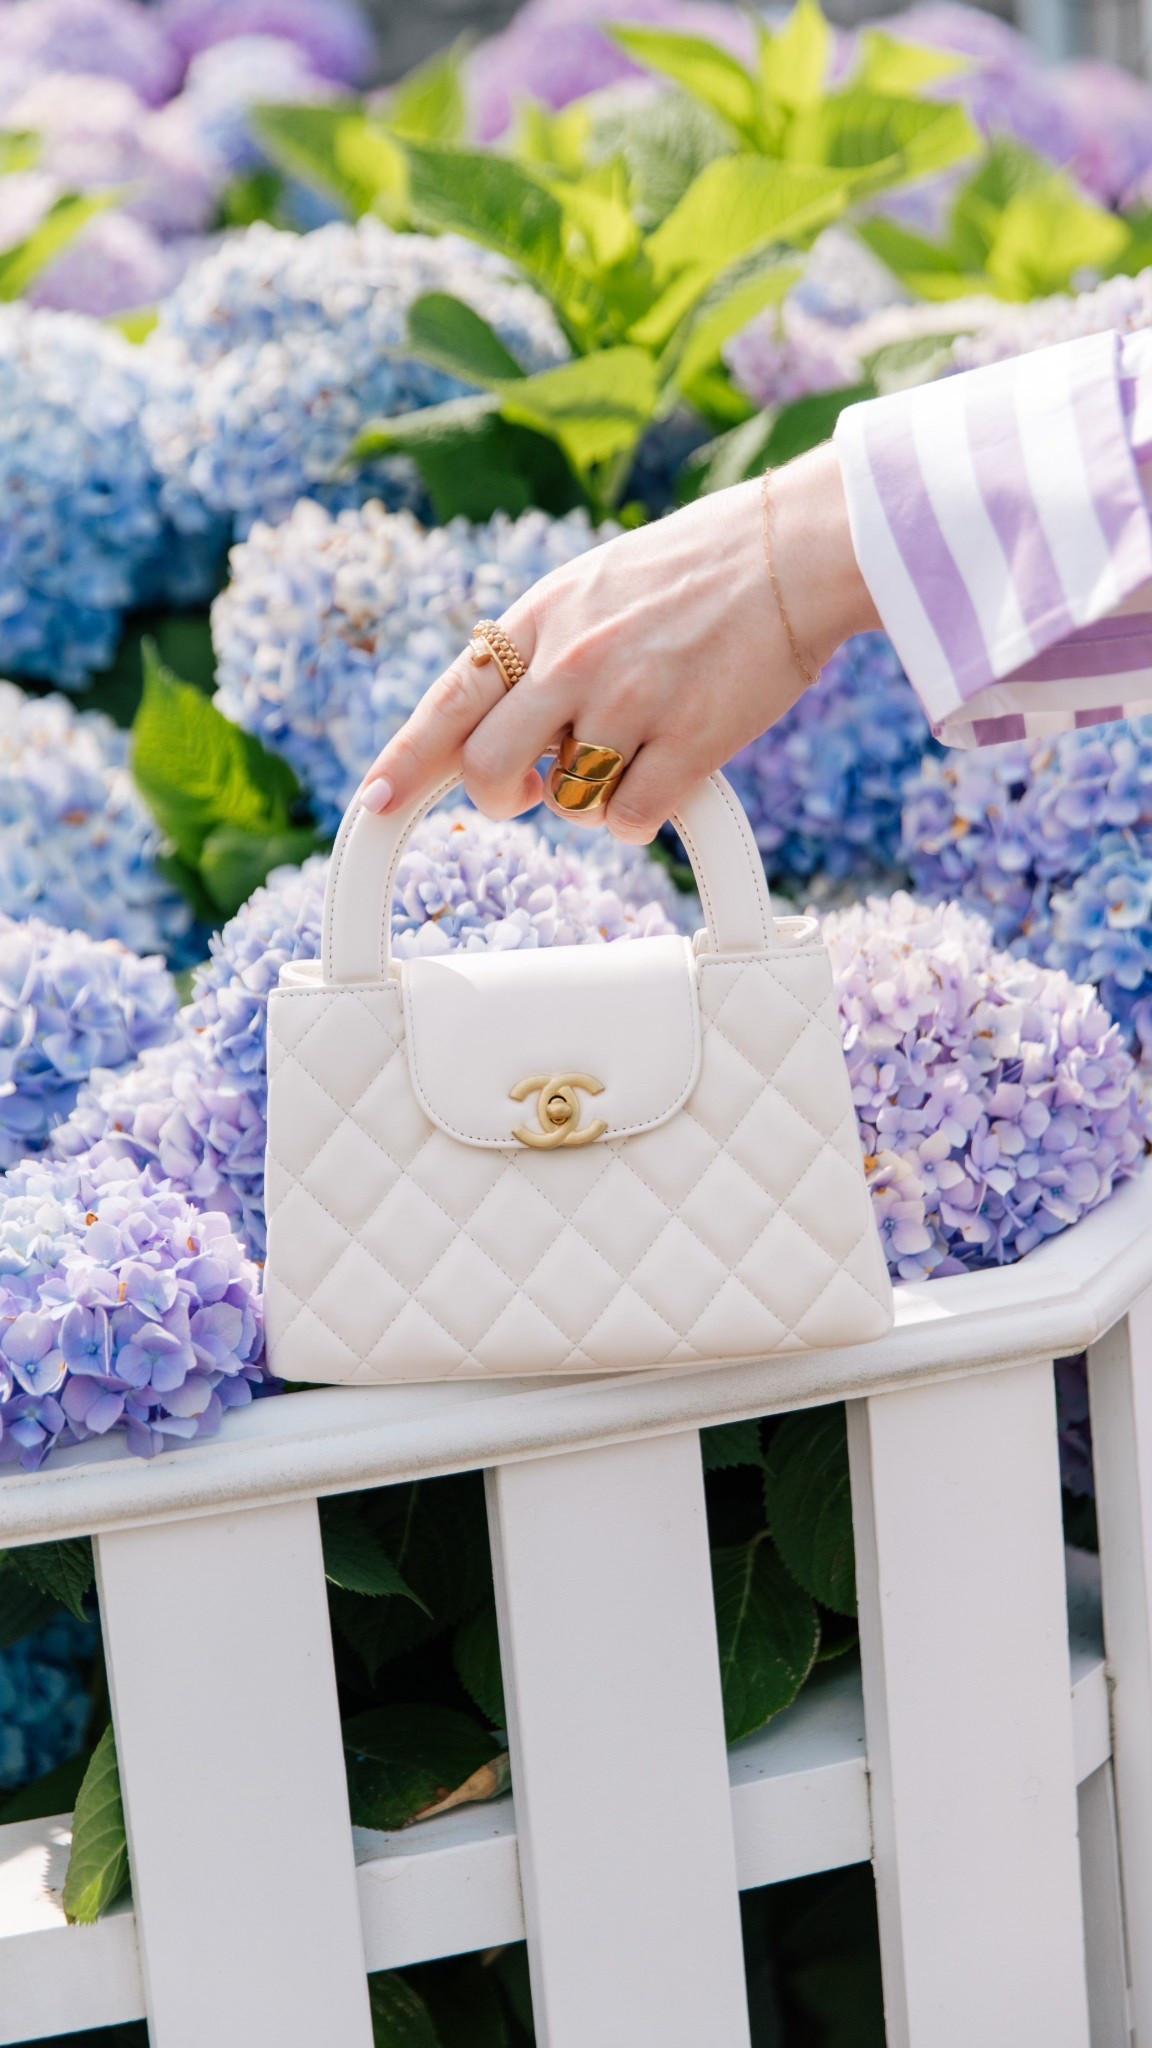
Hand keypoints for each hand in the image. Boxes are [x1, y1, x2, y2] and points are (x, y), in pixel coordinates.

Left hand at [359, 441, 879, 843]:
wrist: (795, 550)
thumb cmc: (699, 571)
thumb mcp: (593, 587)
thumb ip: (541, 649)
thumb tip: (500, 725)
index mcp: (541, 617)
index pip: (450, 700)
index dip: (405, 759)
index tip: (375, 801)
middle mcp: (572, 659)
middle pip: (488, 770)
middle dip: (502, 797)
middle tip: (531, 790)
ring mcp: (628, 702)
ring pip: (564, 803)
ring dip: (588, 800)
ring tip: (634, 750)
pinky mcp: (688, 742)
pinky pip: (630, 821)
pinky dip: (640, 816)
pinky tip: (670, 773)